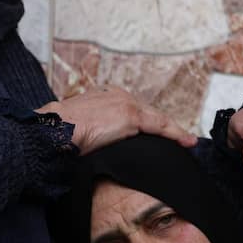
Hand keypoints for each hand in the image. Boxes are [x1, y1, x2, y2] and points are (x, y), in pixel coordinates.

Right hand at [38, 85, 196, 154]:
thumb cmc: (59, 134)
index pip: (132, 110)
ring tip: (186, 141)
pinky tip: (188, 141)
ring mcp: (125, 105)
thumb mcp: (78, 130)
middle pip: (148, 114)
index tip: (157, 131)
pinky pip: (160, 126)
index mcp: (103, 96)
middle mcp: (116, 96)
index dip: (147, 122)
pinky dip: (176, 134)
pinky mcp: (131, 116)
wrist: (54, 129)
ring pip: (157, 120)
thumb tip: (96, 146)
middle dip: (162, 127)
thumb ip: (93, 132)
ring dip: (172, 131)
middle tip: (178, 140)